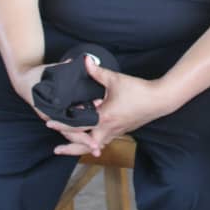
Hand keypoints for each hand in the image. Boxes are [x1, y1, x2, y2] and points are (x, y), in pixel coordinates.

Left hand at [46, 56, 168, 157]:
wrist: (160, 100)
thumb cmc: (139, 90)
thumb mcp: (116, 79)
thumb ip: (97, 71)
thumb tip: (85, 60)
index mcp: (103, 117)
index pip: (77, 125)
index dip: (62, 124)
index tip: (49, 123)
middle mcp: (108, 129)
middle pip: (84, 145)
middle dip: (70, 148)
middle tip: (56, 149)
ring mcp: (116, 132)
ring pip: (95, 146)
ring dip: (82, 149)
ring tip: (70, 149)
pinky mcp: (122, 131)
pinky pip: (104, 141)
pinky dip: (94, 143)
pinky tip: (91, 141)